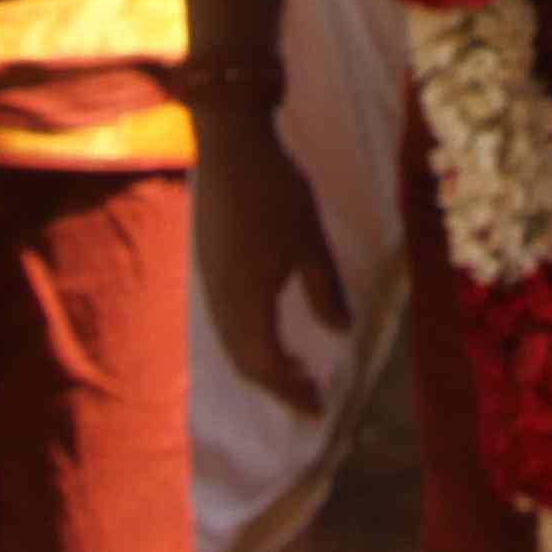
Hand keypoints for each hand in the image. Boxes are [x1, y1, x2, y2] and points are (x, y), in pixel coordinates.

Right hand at [196, 116, 346, 413]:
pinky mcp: (209, 265)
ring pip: (233, 342)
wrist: (228, 144)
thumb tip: (341, 331)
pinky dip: (250, 339)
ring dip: (262, 363)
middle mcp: (221, 299)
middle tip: (312, 394)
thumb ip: (324, 289)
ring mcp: (210, 282)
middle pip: (245, 361)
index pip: (267, 364)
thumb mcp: (311, 239)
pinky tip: (273, 329)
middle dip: (278, 385)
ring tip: (297, 368)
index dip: (292, 391)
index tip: (319, 407)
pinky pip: (226, 320)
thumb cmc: (276, 189)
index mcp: (246, 298)